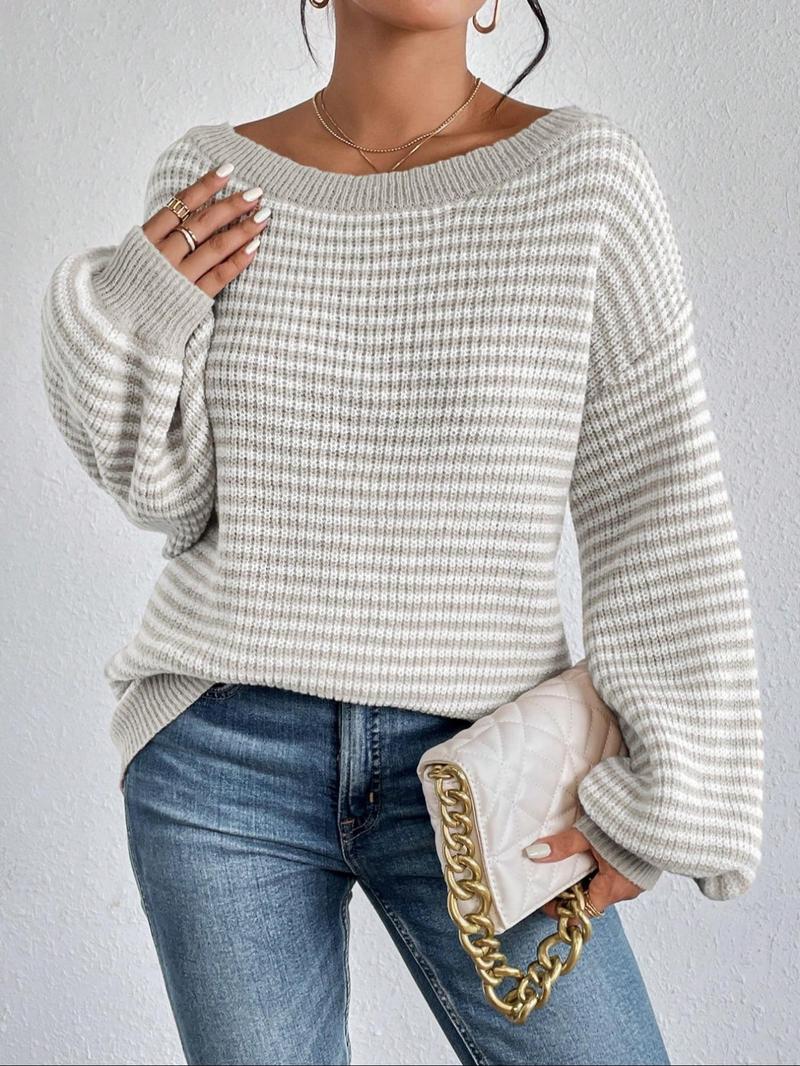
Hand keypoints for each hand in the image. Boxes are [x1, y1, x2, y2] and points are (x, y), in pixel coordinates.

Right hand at [142, 166, 271, 297]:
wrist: (117, 325)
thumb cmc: (130, 286)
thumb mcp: (136, 253)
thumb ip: (159, 233)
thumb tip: (185, 210)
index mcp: (147, 238)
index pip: (180, 204)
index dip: (205, 185)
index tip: (227, 170)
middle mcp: (163, 254)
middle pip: (202, 222)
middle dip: (232, 204)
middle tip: (256, 192)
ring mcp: (178, 276)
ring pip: (215, 246)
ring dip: (242, 229)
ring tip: (263, 216)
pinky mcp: (192, 298)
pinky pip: (219, 276)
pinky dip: (238, 260)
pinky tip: (255, 246)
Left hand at [527, 827, 643, 923]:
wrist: (659, 813)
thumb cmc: (628, 826)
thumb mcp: (588, 835)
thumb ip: (562, 846)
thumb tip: (537, 853)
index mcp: (613, 889)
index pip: (583, 911)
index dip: (563, 907)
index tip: (548, 899)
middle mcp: (626, 890)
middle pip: (592, 897)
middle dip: (573, 887)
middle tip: (555, 871)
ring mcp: (636, 879)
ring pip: (604, 884)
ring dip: (588, 874)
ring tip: (574, 856)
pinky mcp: (641, 867)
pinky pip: (617, 874)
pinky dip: (603, 866)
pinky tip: (595, 849)